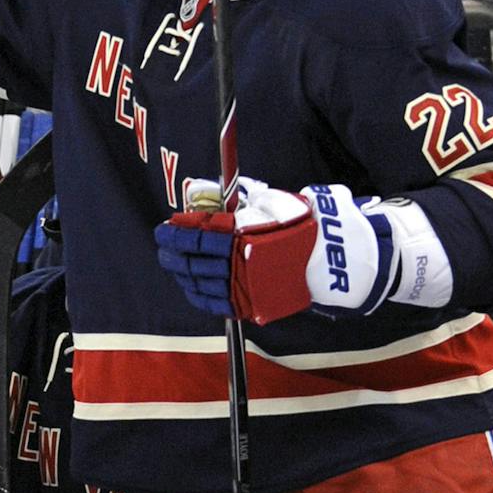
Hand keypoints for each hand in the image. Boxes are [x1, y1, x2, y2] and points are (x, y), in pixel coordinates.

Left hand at [154, 178, 395, 322]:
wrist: (329, 256)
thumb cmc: (295, 222)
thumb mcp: (265, 200)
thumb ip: (232, 196)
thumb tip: (201, 188)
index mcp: (241, 235)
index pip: (197, 234)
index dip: (176, 232)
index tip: (165, 227)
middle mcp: (239, 262)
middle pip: (193, 260)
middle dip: (172, 253)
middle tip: (163, 246)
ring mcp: (243, 286)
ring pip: (200, 283)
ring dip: (181, 273)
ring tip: (173, 264)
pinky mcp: (250, 304)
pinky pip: (214, 303)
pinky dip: (197, 295)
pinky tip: (190, 286)